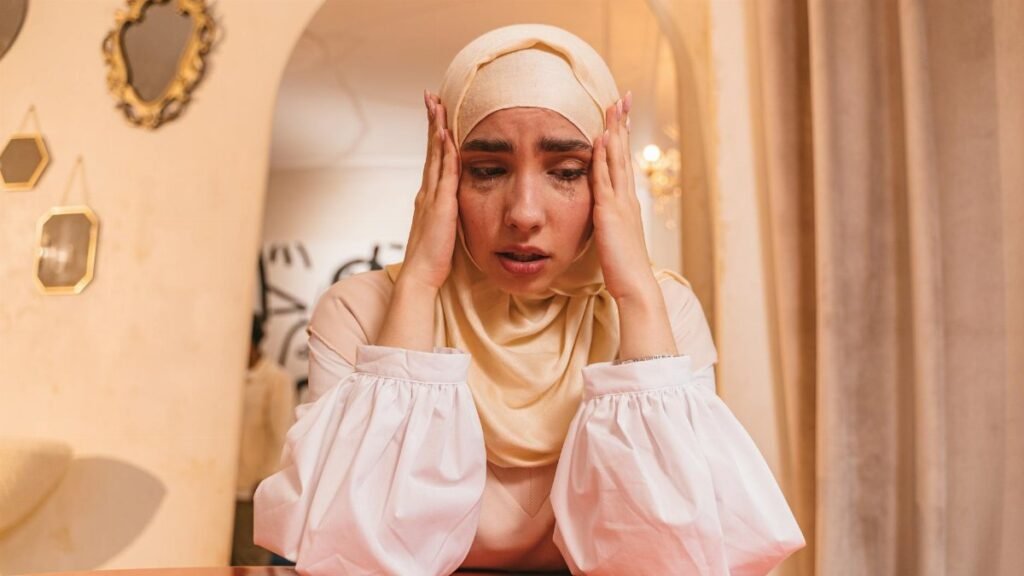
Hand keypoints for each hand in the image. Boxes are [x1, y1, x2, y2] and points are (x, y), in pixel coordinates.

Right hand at [395, 91, 460, 291]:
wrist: (421, 275)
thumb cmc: (433, 259)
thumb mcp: (443, 231)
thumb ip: (447, 216)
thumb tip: (455, 210)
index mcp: (428, 198)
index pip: (433, 159)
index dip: (435, 136)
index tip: (437, 115)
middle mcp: (427, 192)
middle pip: (431, 149)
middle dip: (432, 121)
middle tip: (431, 96)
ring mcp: (431, 196)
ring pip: (435, 154)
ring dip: (436, 127)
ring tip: (437, 104)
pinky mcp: (440, 204)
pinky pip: (444, 171)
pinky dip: (444, 151)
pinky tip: (446, 134)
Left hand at [590, 92, 658, 302]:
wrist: (636, 286)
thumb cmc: (625, 270)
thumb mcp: (616, 240)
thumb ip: (611, 224)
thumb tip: (605, 217)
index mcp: (628, 204)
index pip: (623, 164)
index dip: (622, 139)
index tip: (622, 116)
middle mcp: (628, 198)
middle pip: (623, 153)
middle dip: (623, 124)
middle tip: (623, 98)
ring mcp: (621, 203)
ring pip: (617, 159)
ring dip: (615, 131)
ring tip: (614, 106)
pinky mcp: (610, 212)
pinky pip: (605, 177)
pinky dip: (603, 156)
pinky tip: (600, 138)